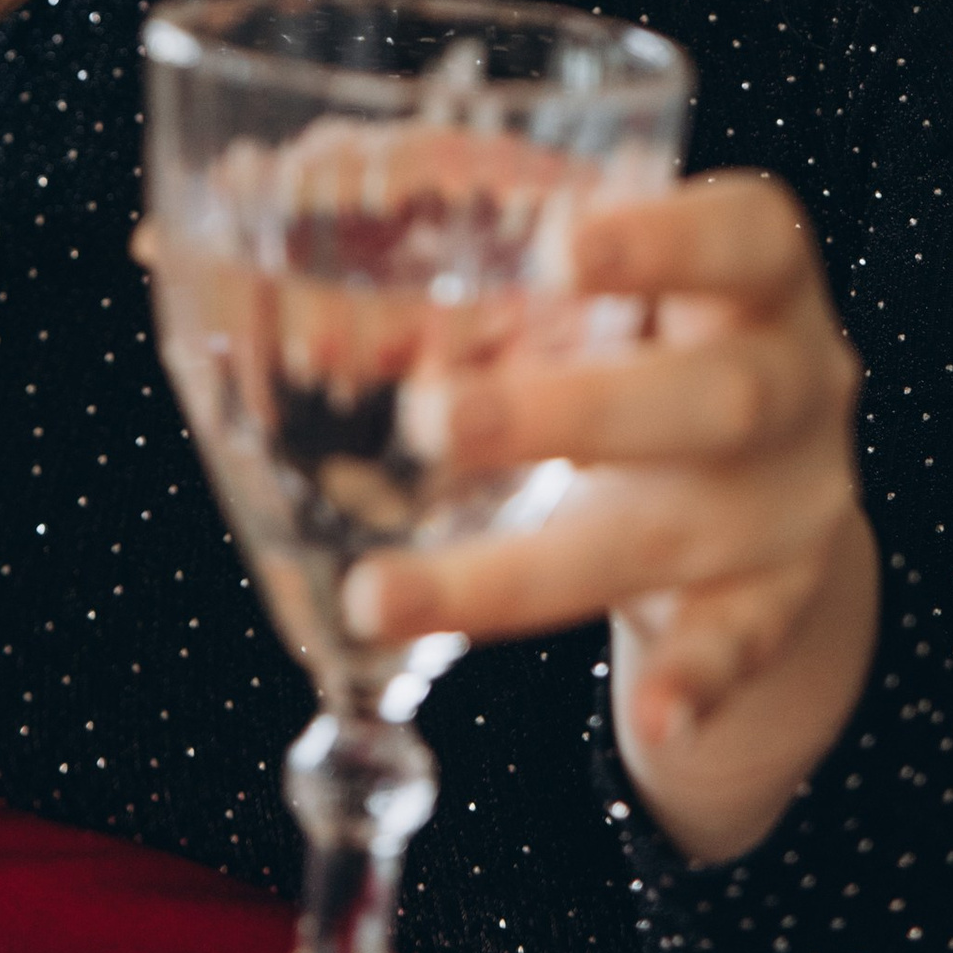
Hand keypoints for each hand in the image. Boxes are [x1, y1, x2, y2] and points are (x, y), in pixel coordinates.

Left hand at [341, 174, 876, 866]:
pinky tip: (646, 716)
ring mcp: (788, 501)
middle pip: (709, 396)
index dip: (665, 237)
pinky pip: (738, 646)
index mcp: (753, 269)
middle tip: (428, 417)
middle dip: (568, 411)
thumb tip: (160, 239)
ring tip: (382, 599)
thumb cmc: (641, 326)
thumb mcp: (585, 274)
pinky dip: (694, 679)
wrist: (779, 462)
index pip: (741, 235)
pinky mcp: (776, 600)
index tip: (563, 242)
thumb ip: (430, 241)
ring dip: (522, 572)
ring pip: (673, 533)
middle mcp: (791, 380)